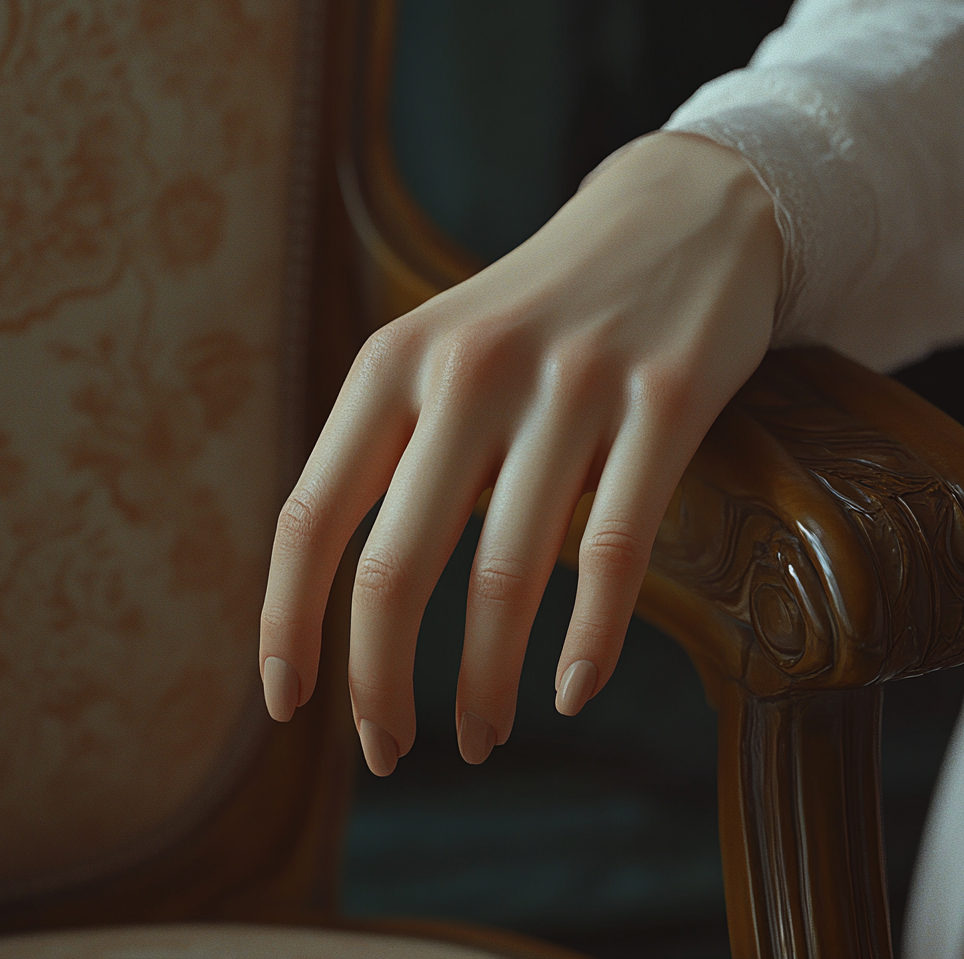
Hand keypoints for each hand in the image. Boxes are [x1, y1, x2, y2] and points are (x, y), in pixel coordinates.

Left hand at [259, 132, 782, 774]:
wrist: (677, 213)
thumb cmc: (546, 310)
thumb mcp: (444, 351)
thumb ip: (396, 449)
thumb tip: (350, 598)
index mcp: (394, 359)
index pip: (311, 516)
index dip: (286, 625)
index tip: (290, 706)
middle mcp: (470, 369)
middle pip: (396, 566)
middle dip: (380, 684)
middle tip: (390, 752)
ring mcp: (574, 383)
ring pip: (510, 574)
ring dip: (487, 682)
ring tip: (483, 737)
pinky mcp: (669, 400)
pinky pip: (616, 550)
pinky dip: (591, 640)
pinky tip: (571, 690)